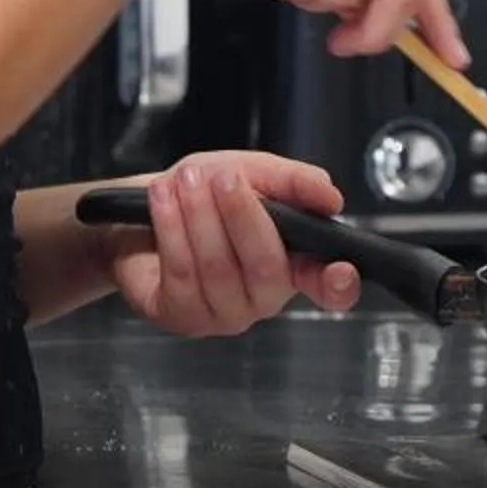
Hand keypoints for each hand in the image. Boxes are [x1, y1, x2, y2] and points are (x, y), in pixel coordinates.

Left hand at [106, 152, 362, 335]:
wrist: (144, 209)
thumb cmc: (205, 194)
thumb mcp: (251, 171)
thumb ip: (292, 181)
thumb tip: (328, 195)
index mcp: (291, 264)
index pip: (326, 287)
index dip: (339, 285)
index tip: (342, 270)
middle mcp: (262, 297)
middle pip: (266, 267)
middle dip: (243, 215)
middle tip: (224, 177)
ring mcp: (223, 313)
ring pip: (219, 269)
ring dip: (201, 215)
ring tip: (187, 179)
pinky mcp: (182, 316)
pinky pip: (182, 273)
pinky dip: (172, 228)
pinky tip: (164, 200)